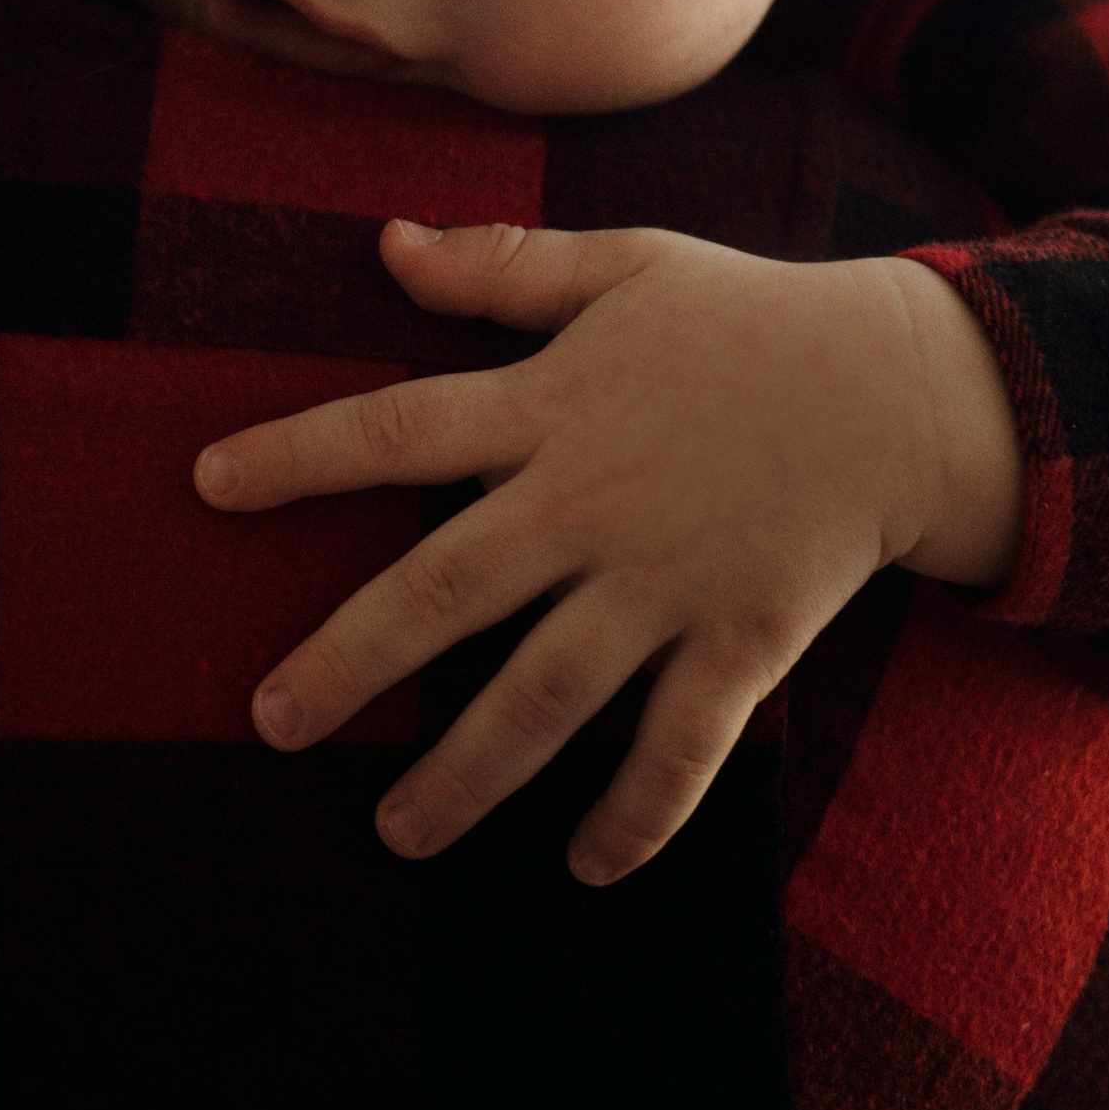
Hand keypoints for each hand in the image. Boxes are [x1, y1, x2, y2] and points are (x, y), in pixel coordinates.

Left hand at [195, 219, 1023, 887]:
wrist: (901, 387)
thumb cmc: (743, 321)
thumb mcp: (624, 266)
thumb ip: (503, 270)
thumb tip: (383, 244)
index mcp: (551, 404)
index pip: (396, 429)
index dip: (298, 454)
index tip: (207, 484)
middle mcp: (592, 503)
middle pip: (446, 589)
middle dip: (348, 661)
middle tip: (269, 723)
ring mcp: (666, 582)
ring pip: (545, 695)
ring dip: (465, 773)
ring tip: (393, 831)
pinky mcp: (741, 642)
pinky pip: (678, 749)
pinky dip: (633, 815)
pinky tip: (581, 865)